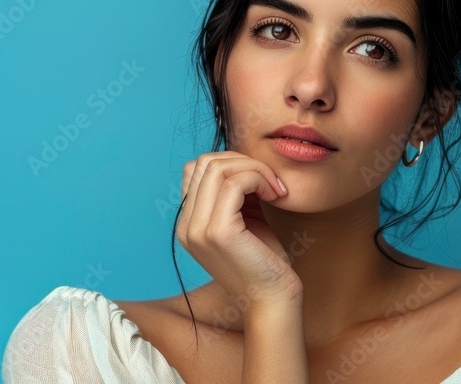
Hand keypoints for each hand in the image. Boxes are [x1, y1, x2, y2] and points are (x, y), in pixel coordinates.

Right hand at [177, 151, 302, 311]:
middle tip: (272, 182)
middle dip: (243, 161)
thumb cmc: (264, 261)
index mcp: (188, 223)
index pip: (196, 169)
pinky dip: (259, 179)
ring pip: (217, 167)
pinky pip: (234, 183)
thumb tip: (242, 160)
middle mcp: (185, 226)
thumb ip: (236, 193)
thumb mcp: (245, 218)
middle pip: (204, 162)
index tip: (260, 180)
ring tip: (275, 188)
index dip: (231, 163)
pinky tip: (276, 194)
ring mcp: (197, 229)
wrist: (272, 300)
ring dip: (254, 169)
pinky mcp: (217, 232)